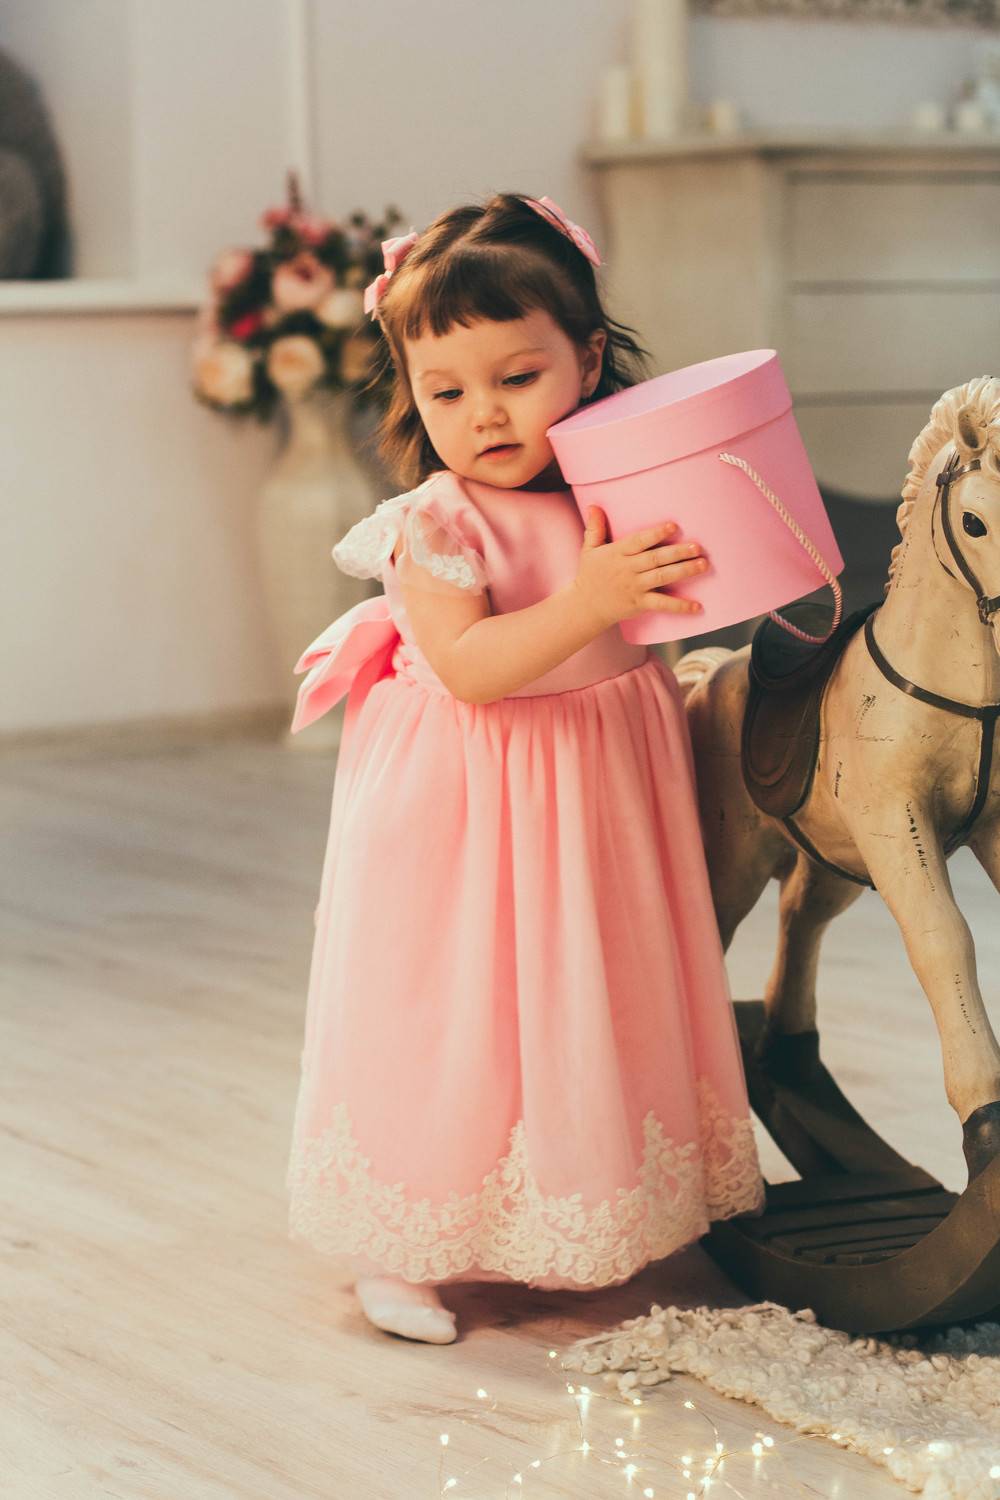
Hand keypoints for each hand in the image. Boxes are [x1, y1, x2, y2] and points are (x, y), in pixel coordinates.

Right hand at [571, 506, 708, 629]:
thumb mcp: (589, 550)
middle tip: (698, 547)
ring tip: (703, 565)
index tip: (673, 526)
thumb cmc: (590, 575)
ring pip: (662, 577)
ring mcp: (634, 587)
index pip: (638, 541)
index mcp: (617, 553)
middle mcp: (627, 569)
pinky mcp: (639, 604)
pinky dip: (679, 606)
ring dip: (684, 571)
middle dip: (678, 552)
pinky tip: (697, 605)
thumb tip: (593, 505)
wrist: (584, 607)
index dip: (656, 534)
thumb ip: (594, 527)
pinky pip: (661, 604)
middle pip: (655, 558)